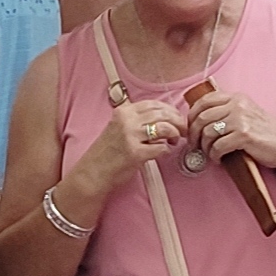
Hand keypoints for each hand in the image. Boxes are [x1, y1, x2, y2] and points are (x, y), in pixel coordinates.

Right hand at [67, 96, 184, 196]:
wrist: (92, 172)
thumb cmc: (107, 153)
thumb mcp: (118, 127)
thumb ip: (136, 120)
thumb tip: (164, 117)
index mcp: (123, 112)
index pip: (154, 104)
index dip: (170, 110)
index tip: (177, 117)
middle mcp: (126, 121)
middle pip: (163, 114)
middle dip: (178, 121)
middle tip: (183, 129)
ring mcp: (130, 136)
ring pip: (165, 128)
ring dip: (175, 134)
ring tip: (175, 140)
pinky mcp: (135, 153)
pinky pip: (161, 148)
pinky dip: (166, 150)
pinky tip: (163, 152)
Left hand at [186, 83, 275, 172]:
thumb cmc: (266, 133)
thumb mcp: (247, 114)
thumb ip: (227, 112)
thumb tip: (199, 120)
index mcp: (236, 97)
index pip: (203, 101)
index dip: (192, 116)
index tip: (191, 129)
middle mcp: (238, 105)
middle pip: (202, 117)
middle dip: (194, 134)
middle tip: (196, 145)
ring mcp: (241, 119)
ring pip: (208, 132)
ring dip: (205, 147)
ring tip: (210, 154)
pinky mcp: (244, 135)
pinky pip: (218, 146)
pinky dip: (215, 155)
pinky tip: (219, 159)